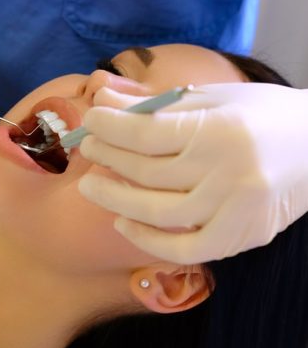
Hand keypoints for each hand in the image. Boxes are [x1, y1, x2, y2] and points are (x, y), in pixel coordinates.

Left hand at [78, 83, 307, 263]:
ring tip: (89, 186)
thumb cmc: (260, 113)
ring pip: (160, 213)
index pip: (147, 132)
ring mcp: (237, 208)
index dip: (110, 127)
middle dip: (107, 158)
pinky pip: (188, 249)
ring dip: (116, 201)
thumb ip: (154, 103)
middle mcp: (229, 170)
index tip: (91, 120)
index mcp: (220, 129)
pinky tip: (123, 224)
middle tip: (87, 148)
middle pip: (148, 171)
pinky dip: (150, 241)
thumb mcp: (209, 98)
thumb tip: (103, 99)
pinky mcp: (244, 236)